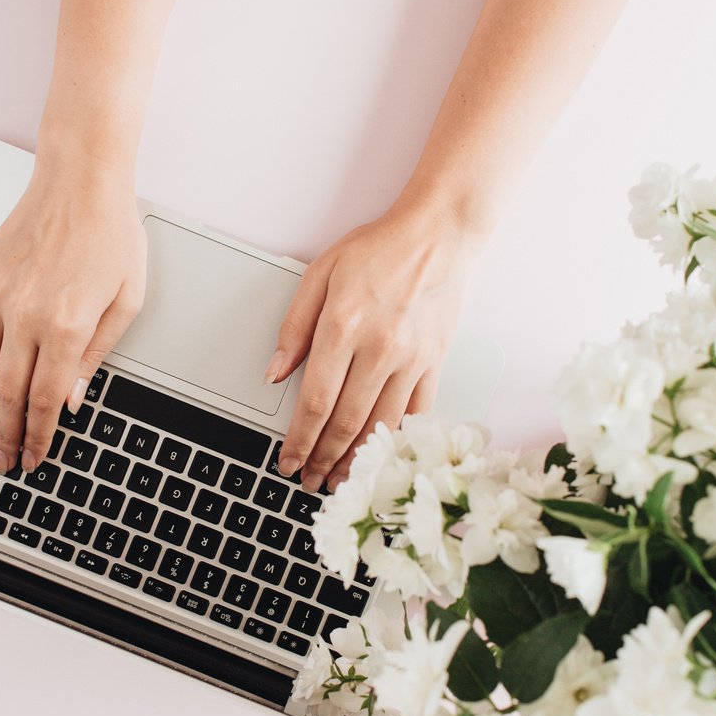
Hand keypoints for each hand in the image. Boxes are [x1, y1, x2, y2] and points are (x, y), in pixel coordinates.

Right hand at [0, 168, 145, 474]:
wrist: (80, 178)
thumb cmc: (111, 231)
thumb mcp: (126, 301)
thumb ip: (96, 355)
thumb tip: (72, 399)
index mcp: (65, 326)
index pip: (45, 401)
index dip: (37, 437)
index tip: (33, 457)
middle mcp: (25, 316)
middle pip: (8, 394)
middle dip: (6, 436)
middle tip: (4, 461)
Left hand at [268, 200, 483, 492]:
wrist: (439, 235)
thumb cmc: (379, 249)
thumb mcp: (320, 273)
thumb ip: (294, 326)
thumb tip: (275, 372)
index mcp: (344, 326)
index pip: (316, 401)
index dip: (299, 439)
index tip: (288, 460)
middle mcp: (380, 348)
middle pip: (346, 422)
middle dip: (322, 458)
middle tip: (308, 480)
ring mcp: (412, 359)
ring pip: (380, 425)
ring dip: (357, 459)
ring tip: (340, 479)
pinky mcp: (435, 362)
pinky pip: (415, 412)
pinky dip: (396, 438)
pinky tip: (380, 453)